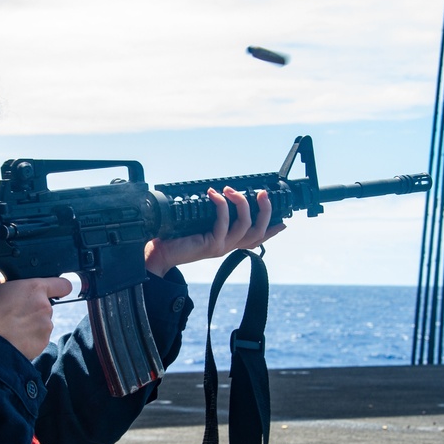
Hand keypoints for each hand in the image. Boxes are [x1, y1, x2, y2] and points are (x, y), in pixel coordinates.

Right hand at [0, 277, 72, 359]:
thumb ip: (3, 282)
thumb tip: (3, 285)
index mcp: (35, 289)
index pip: (63, 285)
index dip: (58, 287)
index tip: (52, 290)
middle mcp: (46, 307)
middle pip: (46, 306)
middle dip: (33, 309)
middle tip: (14, 313)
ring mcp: (46, 327)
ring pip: (42, 323)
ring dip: (31, 325)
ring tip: (11, 328)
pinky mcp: (42, 344)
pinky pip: (38, 338)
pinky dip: (29, 339)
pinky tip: (13, 339)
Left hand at [144, 187, 285, 276]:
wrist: (160, 254)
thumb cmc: (177, 237)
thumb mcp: (200, 224)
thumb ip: (212, 215)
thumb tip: (218, 196)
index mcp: (228, 243)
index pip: (256, 239)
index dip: (272, 231)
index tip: (284, 221)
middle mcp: (228, 247)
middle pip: (258, 232)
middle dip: (265, 211)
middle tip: (262, 193)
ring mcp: (221, 247)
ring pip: (245, 226)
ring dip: (241, 203)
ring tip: (231, 190)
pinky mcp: (211, 245)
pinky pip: (223, 223)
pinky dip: (221, 206)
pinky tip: (214, 195)